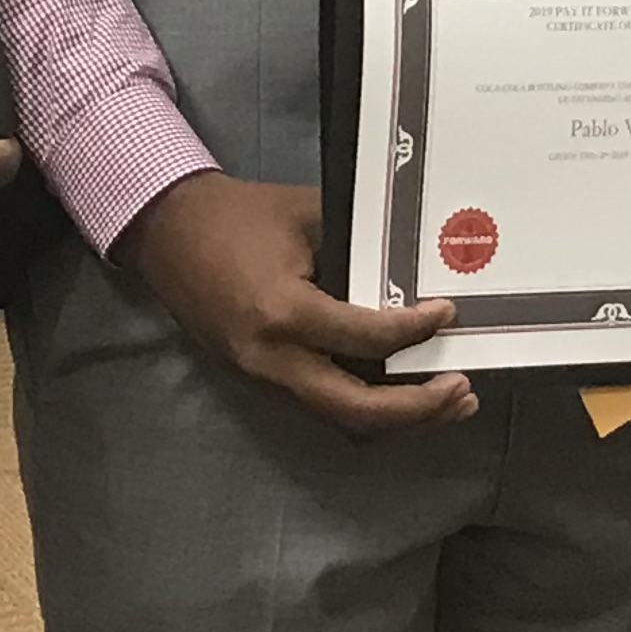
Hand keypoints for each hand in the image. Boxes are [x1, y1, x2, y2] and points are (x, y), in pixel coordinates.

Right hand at [116, 173, 477, 435]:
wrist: (168, 232)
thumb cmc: (240, 214)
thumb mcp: (308, 212)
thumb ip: (361, 243)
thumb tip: (417, 266)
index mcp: (283, 312)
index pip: (364, 337)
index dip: (413, 331)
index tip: (448, 313)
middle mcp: (273, 359)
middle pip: (355, 410)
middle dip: (416, 410)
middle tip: (462, 389)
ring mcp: (263, 377)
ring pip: (340, 419)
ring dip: (397, 420)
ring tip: (449, 403)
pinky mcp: (260, 380)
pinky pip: (322, 406)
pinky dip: (367, 407)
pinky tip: (402, 394)